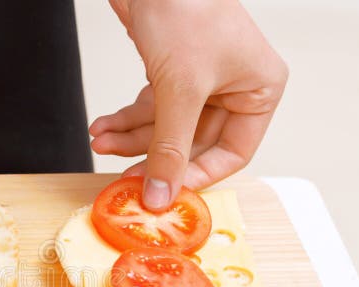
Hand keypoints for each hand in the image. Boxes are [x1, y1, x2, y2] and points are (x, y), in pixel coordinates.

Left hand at [89, 0, 287, 210]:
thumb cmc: (185, 7)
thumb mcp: (180, 87)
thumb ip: (170, 146)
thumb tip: (162, 195)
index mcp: (258, 90)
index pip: (232, 153)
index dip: (196, 175)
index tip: (163, 192)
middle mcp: (234, 88)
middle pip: (191, 144)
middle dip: (151, 156)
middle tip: (123, 176)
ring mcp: (201, 81)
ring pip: (165, 129)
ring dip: (130, 139)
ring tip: (100, 142)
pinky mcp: (172, 72)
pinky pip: (150, 109)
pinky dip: (124, 119)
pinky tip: (102, 126)